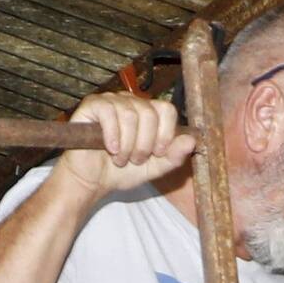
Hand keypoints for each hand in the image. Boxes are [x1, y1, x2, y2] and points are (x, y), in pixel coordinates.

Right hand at [74, 86, 191, 196]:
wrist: (91, 182)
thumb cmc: (120, 172)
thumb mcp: (153, 168)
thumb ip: (173, 157)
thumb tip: (192, 141)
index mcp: (147, 112)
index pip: (166, 109)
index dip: (165, 132)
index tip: (158, 153)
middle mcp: (130, 102)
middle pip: (149, 113)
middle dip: (144, 144)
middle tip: (135, 159)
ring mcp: (111, 101)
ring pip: (130, 115)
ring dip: (127, 145)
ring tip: (120, 159)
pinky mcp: (92, 105)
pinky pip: (108, 112)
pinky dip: (112, 135)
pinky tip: (110, 149)